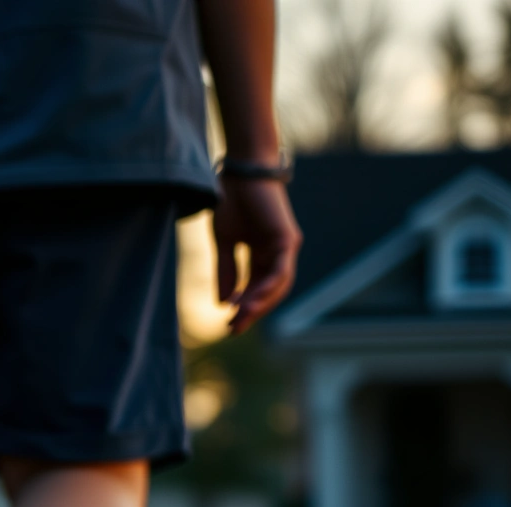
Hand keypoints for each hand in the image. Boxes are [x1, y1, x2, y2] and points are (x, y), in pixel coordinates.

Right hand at [213, 176, 301, 333]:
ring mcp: (285, 247)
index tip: (227, 325)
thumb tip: (223, 302)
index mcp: (263, 255)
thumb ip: (226, 271)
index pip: (256, 289)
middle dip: (252, 311)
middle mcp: (278, 254)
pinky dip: (268, 287)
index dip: (243, 308)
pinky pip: (281, 271)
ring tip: (240, 318)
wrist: (240, 173)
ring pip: (277, 286)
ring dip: (259, 304)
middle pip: (269, 292)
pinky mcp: (287, 240)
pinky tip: (253, 300)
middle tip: (233, 328)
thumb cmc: (232, 201)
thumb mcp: (224, 243)